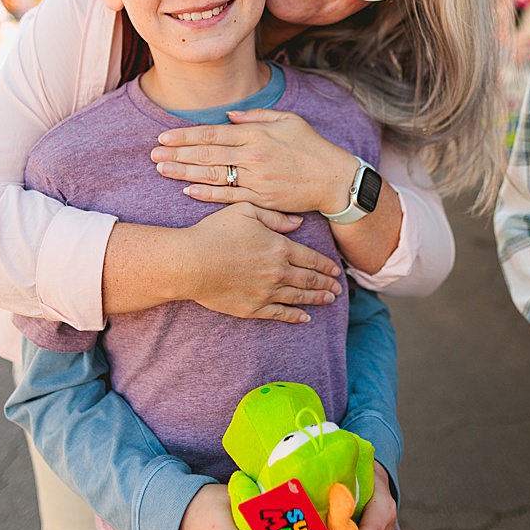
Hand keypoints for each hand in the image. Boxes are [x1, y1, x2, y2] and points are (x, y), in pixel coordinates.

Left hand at [152, 110, 359, 216]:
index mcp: (257, 134)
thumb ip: (257, 116)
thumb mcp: (289, 120)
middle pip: (206, 154)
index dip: (185, 136)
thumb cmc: (312, 147)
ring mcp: (256, 179)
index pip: (213, 133)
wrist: (334, 179)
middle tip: (152, 155)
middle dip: (176, 154)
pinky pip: (228, 196)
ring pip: (213, 175)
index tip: (163, 137)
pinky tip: (188, 190)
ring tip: (161, 170)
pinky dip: (207, 194)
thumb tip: (229, 116)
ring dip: (184, 173)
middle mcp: (254, 156)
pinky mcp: (261, 199)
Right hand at [182, 202, 341, 322]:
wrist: (191, 263)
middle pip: (310, 279)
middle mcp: (279, 272)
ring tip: (329, 300)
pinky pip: (280, 314)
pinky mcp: (253, 308)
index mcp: (280, 247)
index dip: (327, 265)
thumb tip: (299, 223)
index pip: (312, 258)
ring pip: (299, 297)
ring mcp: (267, 292)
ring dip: (317, 298)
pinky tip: (305, 317)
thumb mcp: (246, 211)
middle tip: (338, 288)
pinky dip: (295, 316)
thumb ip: (275, 217)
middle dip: (327, 284)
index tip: (336, 270)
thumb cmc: (215, 232)